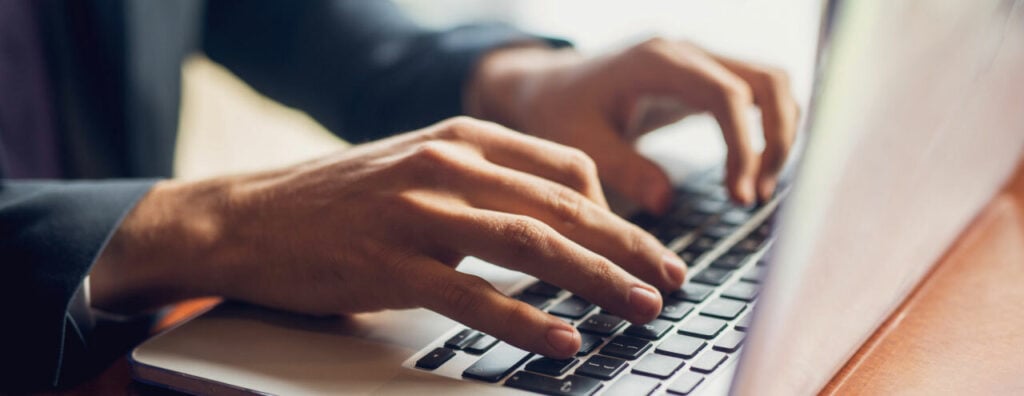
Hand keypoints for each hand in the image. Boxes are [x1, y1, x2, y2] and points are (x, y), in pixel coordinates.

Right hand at [90, 117, 686, 357]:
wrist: (249, 217)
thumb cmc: (341, 200)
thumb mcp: (419, 168)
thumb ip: (483, 184)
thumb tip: (554, 219)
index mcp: (462, 138)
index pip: (566, 168)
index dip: (618, 212)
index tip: (647, 248)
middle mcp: (447, 164)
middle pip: (561, 208)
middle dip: (627, 248)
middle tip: (672, 281)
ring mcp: (417, 211)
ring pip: (530, 245)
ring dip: (595, 280)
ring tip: (640, 308)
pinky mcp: (389, 262)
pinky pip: (472, 294)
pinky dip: (525, 321)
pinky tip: (562, 341)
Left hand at [468, 38, 799, 211]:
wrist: (549, 86)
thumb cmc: (560, 111)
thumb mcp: (579, 142)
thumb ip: (621, 168)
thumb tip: (664, 203)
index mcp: (656, 61)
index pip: (726, 94)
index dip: (743, 145)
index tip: (738, 195)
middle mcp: (687, 52)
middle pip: (766, 80)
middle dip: (776, 139)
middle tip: (755, 196)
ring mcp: (700, 61)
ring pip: (771, 83)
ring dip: (779, 134)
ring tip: (756, 190)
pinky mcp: (705, 78)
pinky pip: (757, 93)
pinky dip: (768, 128)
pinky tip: (752, 171)